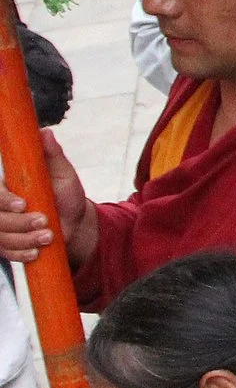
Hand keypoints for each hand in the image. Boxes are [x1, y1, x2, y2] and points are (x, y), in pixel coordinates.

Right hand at [0, 130, 97, 269]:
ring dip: (24, 240)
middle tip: (45, 222)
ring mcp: (3, 227)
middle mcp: (1, 208)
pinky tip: (36, 252)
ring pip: (1, 238)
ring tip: (48, 236)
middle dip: (20, 223)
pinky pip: (7, 254)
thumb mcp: (63, 174)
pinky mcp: (9, 245)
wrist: (75, 222)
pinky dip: (21, 254)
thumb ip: (51, 155)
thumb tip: (45, 133)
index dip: (5, 201)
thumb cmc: (66, 194)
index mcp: (8, 187)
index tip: (23, 204)